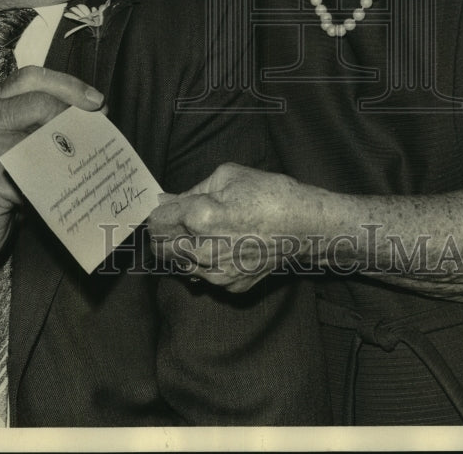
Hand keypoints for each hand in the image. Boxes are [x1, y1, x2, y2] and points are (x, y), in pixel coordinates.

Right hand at [0, 65, 103, 293]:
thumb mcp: (15, 146)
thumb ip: (42, 126)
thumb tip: (94, 116)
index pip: (31, 78)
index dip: (68, 85)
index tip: (97, 101)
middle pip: (38, 103)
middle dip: (75, 117)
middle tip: (98, 134)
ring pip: (37, 139)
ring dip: (71, 151)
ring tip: (90, 162)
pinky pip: (30, 178)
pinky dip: (54, 184)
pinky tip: (68, 191)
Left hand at [148, 162, 319, 291]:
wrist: (306, 226)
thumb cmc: (270, 194)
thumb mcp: (227, 176)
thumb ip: (190, 190)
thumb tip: (165, 200)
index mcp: (199, 217)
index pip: (156, 222)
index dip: (157, 213)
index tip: (163, 209)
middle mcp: (203, 250)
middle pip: (161, 248)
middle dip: (163, 234)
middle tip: (175, 221)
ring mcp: (217, 273)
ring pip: (179, 265)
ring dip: (181, 250)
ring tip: (202, 233)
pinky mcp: (231, 286)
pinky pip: (203, 277)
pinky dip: (204, 263)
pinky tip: (221, 246)